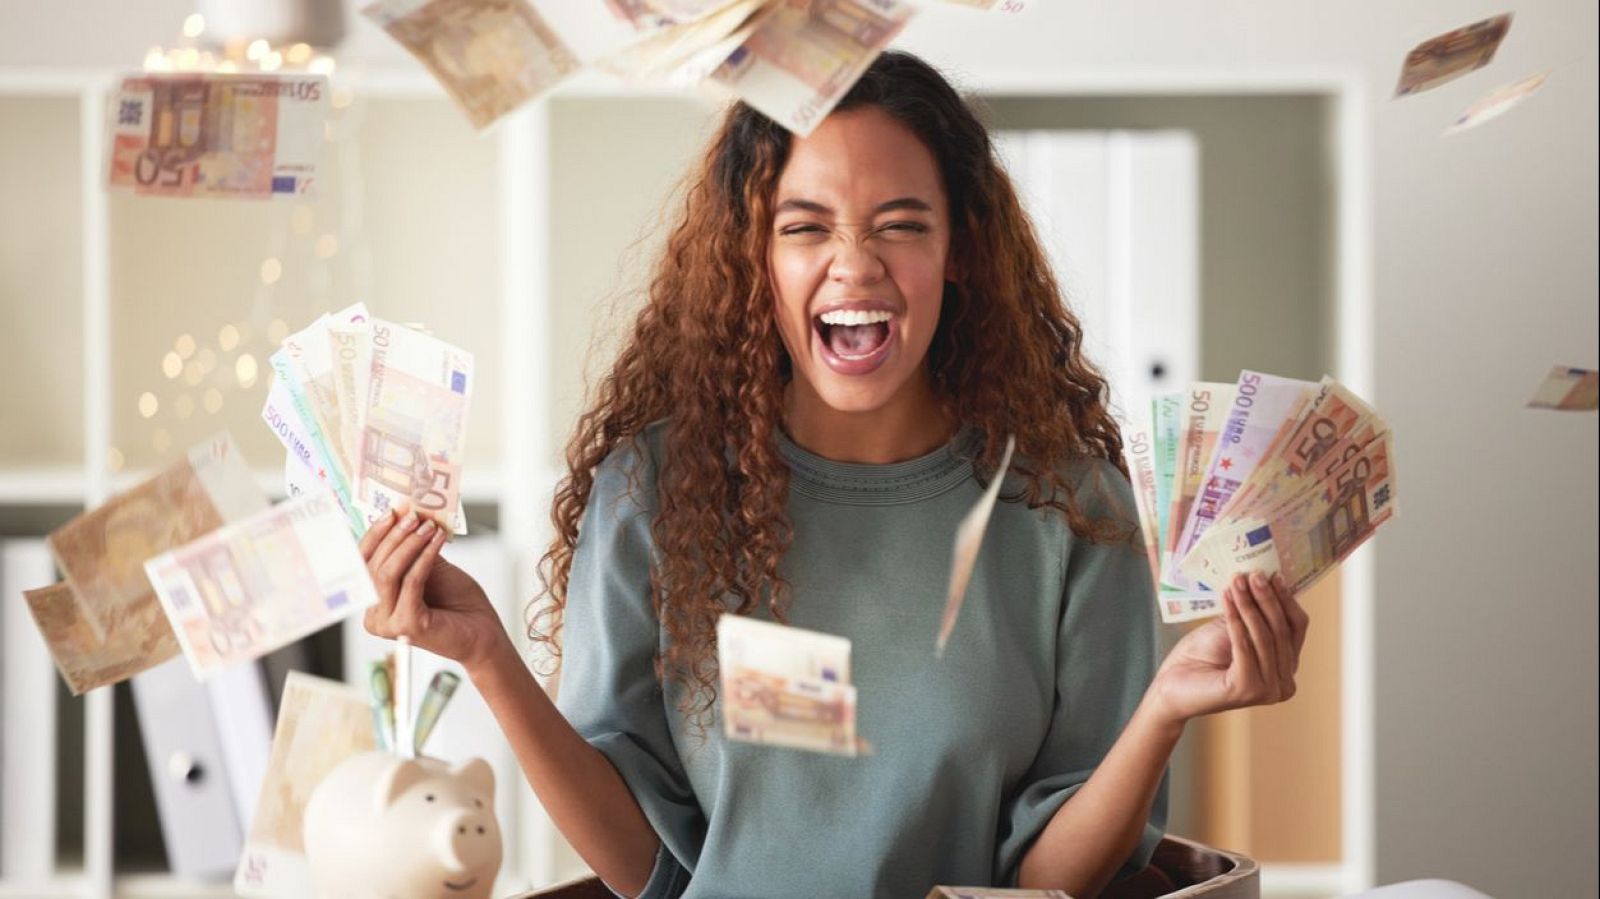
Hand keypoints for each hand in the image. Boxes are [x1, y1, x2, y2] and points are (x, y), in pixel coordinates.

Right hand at [359, 504, 508, 670]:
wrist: (482, 631)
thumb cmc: (456, 601)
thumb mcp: (429, 568)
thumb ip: (411, 548)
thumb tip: (403, 514)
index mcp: (373, 602)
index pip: (362, 564)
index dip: (374, 536)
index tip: (391, 512)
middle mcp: (374, 616)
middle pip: (373, 566)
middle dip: (394, 536)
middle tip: (413, 515)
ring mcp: (388, 624)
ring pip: (388, 573)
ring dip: (409, 543)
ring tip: (429, 526)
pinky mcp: (406, 625)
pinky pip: (411, 581)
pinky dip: (424, 557)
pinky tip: (437, 541)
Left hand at [1149, 572, 1309, 725]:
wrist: (1171, 685)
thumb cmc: (1202, 657)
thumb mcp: (1234, 628)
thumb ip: (1254, 612)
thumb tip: (1266, 577)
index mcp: (1286, 669)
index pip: (1295, 628)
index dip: (1286, 600)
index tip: (1273, 574)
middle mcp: (1284, 684)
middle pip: (1281, 631)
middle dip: (1266, 598)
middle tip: (1253, 574)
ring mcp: (1268, 690)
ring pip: (1264, 637)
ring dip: (1249, 605)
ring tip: (1236, 582)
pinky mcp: (1248, 689)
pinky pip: (1244, 645)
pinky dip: (1235, 620)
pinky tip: (1227, 599)